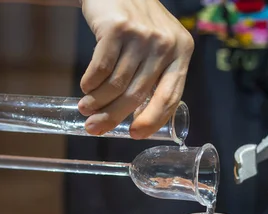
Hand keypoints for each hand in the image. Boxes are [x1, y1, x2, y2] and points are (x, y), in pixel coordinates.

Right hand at [78, 0, 193, 138]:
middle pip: (137, 94)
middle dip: (113, 117)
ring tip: (86, 109)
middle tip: (95, 129)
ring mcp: (141, 36)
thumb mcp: (159, 45)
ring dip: (97, 102)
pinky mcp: (116, 29)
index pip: (170, 96)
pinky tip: (86, 88)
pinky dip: (90, 83)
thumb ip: (157, 75)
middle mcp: (165, 44)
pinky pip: (100, 69)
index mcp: (182, 52)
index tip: (135, 135)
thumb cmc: (138, 25)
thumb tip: (139, 119)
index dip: (153, 120)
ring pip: (115, 84)